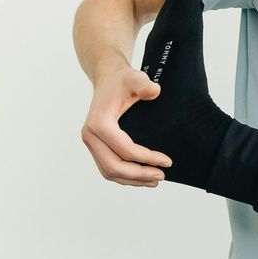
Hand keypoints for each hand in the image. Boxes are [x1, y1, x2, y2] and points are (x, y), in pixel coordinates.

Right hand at [81, 66, 173, 186]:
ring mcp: (91, 143)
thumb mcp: (134, 78)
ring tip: (155, 180)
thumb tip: (155, 91)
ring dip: (132, 180)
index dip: (147, 158)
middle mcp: (90, 135)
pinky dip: (124, 177)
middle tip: (162, 175)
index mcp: (99, 122)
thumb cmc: (122, 81)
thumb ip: (143, 84)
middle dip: (139, 174)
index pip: (124, 149)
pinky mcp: (95, 148)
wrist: (108, 81)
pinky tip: (142, 178)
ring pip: (109, 171)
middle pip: (114, 166)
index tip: (167, 161)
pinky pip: (108, 169)